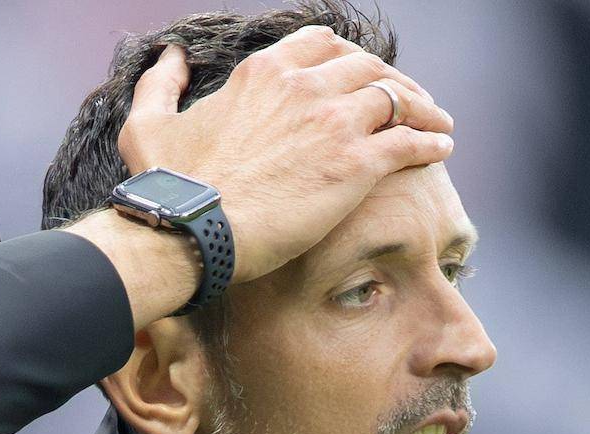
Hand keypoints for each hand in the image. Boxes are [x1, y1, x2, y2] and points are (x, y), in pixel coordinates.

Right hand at [117, 25, 453, 284]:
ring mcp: (333, 122)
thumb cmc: (168, 188)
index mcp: (264, 73)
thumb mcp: (147, 124)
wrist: (192, 233)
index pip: (321, 45)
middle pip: (368, 67)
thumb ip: (160, 84)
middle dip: (394, 80)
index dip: (348, 58)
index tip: (360, 77)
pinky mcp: (353, 165)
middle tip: (410, 102)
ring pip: (397, 97)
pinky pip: (409, 142)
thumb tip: (170, 57)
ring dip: (422, 108)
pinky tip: (442, 149)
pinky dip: (430, 142)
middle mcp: (304, 86)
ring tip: (438, 123)